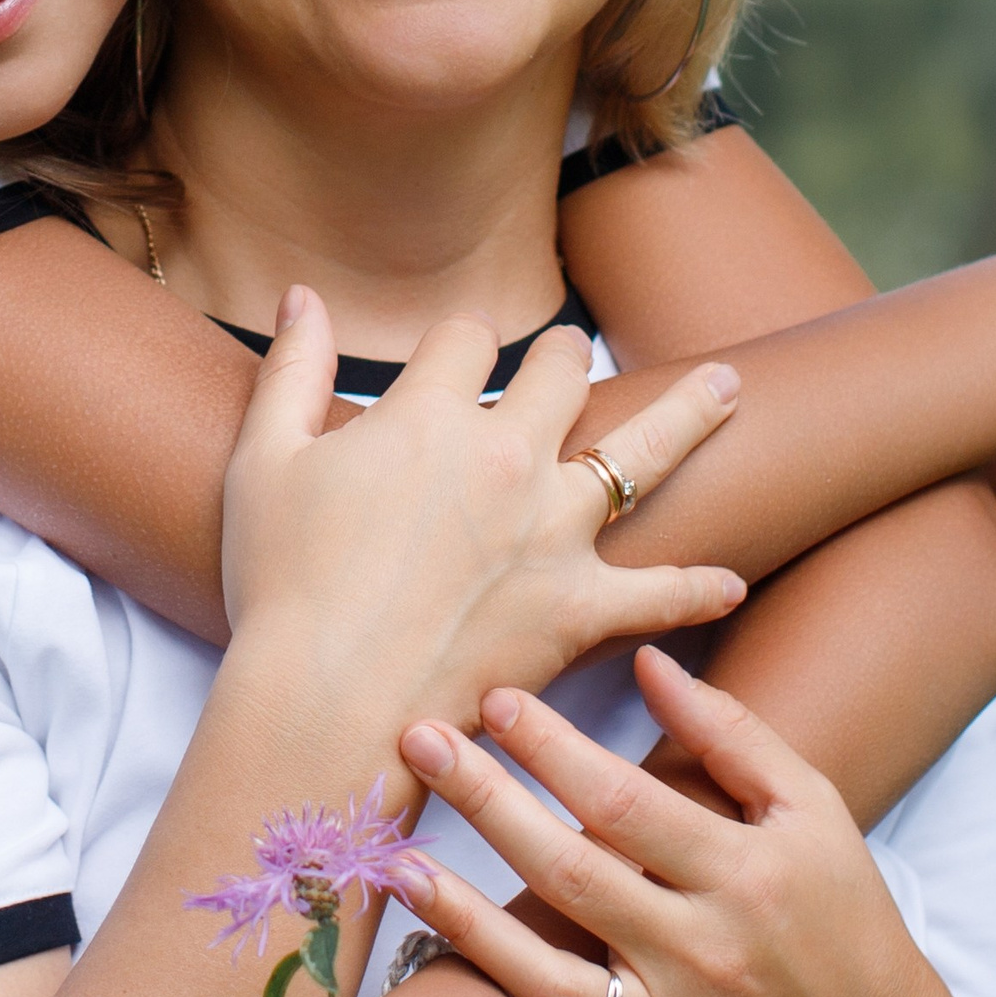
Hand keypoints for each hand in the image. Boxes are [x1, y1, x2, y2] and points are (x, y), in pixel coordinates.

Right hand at [218, 289, 748, 737]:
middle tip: (570, 355)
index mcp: (429, 415)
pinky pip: (659, 593)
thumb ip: (292, 369)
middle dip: (564, 355)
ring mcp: (552, 531)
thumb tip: (304, 297)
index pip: (463, 338)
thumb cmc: (280, 584)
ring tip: (729, 386)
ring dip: (690, 411)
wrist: (326, 699)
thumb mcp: (265, 460)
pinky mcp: (578, 609)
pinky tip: (731, 583)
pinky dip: (697, 590)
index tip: (452, 354)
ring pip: (642, 452)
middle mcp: (506, 457)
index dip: (457, 341)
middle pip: (559, 371)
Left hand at [397, 652, 995, 996]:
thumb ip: (732, 733)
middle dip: (489, 803)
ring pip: (549, 979)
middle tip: (419, 740)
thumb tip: (647, 659)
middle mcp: (704, 955)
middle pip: (574, 874)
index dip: (555, 749)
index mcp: (746, 874)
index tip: (495, 697)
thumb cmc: (839, 916)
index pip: (628, 803)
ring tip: (402, 864)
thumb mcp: (812, 811)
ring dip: (468, 923)